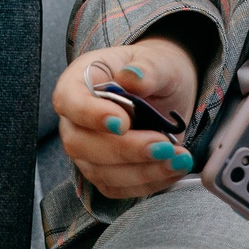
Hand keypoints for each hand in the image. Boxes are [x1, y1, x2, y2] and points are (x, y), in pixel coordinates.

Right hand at [53, 38, 199, 198]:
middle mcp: (75, 120)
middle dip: (125, 149)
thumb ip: (147, 69)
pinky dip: (148, 183)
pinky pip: (117, 187)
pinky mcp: (103, 172)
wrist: (165, 91)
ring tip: (179, 159)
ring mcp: (86, 150)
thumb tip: (133, 77)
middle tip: (164, 145)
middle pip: (80, 143)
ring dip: (142, 171)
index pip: (69, 100)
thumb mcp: (158, 61)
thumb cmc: (153, 71)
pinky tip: (173, 169)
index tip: (123, 122)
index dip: (90, 115)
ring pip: (100, 171)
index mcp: (78, 82)